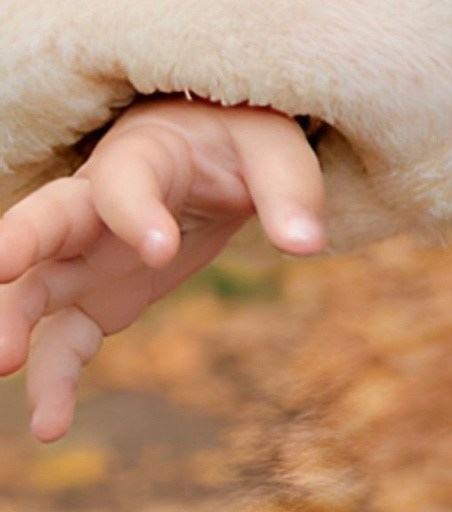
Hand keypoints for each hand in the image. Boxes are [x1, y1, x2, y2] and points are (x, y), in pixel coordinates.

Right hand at [0, 97, 323, 438]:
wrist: (208, 150)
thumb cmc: (236, 140)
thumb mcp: (273, 148)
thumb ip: (290, 191)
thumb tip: (308, 243)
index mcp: (142, 156)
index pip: (125, 182)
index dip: (138, 214)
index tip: (163, 249)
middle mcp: (94, 206)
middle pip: (44, 219)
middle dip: (18, 242)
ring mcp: (84, 257)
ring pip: (34, 288)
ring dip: (14, 323)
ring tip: (5, 363)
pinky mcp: (91, 301)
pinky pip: (62, 342)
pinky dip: (53, 380)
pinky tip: (52, 424)